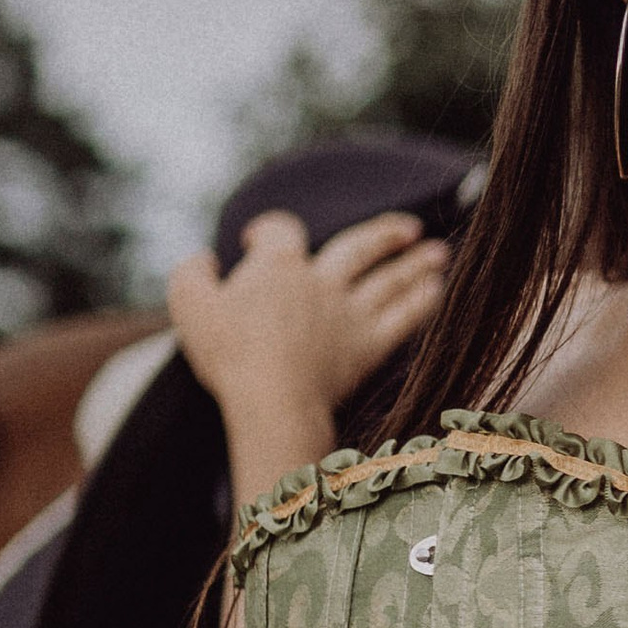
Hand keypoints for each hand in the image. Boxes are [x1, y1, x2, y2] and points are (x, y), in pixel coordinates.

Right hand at [167, 209, 448, 505]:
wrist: (271, 399)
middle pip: (360, 246)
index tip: (259, 239)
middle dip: (385, 235)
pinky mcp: (369, 346)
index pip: (281, 231)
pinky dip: (422, 303)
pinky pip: (405, 318)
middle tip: (410, 227)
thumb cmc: (228, 354)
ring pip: (390, 278)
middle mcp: (321, 280)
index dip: (269, 230)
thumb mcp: (190, 305)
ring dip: (416, 264)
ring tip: (437, 252)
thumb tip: (203, 258)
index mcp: (278, 265)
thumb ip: (192, 274)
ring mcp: (350, 312)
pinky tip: (437, 293)